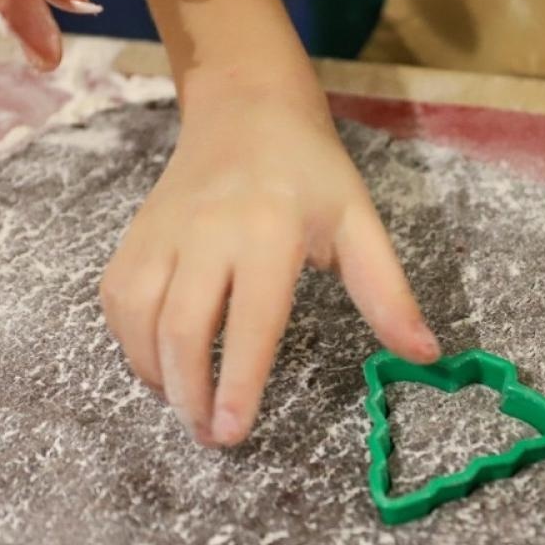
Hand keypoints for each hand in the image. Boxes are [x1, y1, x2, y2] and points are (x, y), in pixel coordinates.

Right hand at [99, 76, 440, 445]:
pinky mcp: (135, 236)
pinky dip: (130, 344)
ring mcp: (162, 233)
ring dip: (158, 375)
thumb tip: (427, 355)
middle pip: (183, 328)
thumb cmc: (309, 170)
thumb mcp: (360, 221)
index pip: (251, 320)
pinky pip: (117, 300)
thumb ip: (388, 292)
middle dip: (192, 395)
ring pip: (140, 318)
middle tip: (213, 437)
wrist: (246, 106)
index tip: (234, 432)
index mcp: (269, 230)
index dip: (240, 381)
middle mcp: (207, 232)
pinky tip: (161, 366)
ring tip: (187, 409)